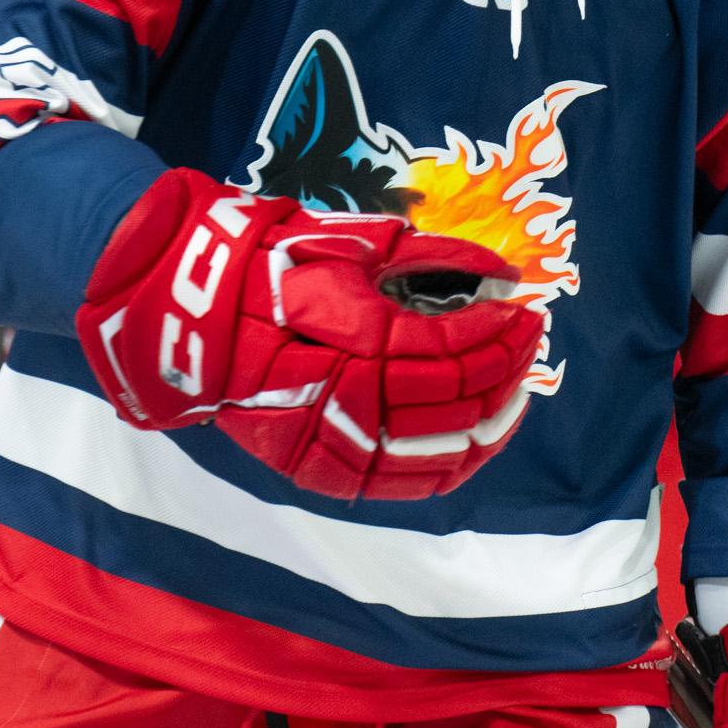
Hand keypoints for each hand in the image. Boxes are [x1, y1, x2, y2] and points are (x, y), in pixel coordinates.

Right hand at [77, 167, 542, 500]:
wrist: (197, 317)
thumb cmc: (280, 265)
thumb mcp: (357, 244)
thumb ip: (434, 257)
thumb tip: (501, 272)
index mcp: (356, 337)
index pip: (453, 348)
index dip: (500, 331)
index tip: (527, 307)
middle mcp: (348, 398)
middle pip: (455, 398)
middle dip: (506, 367)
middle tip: (529, 338)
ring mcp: (333, 445)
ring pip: (438, 451)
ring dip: (491, 418)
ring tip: (517, 386)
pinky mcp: (322, 472)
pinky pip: (404, 483)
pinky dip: (453, 463)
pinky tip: (480, 436)